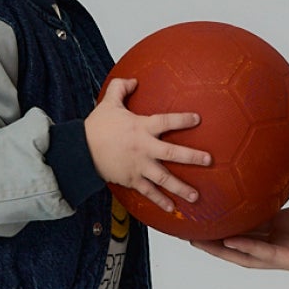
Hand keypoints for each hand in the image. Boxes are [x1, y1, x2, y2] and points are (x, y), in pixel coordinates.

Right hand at [84, 79, 210, 212]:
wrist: (80, 151)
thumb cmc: (96, 127)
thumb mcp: (108, 103)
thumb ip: (121, 88)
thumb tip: (134, 80)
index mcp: (141, 128)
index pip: (166, 121)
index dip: (182, 120)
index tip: (197, 119)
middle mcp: (143, 148)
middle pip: (172, 153)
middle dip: (192, 157)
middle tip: (208, 160)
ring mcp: (139, 166)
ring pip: (164, 178)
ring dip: (181, 188)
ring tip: (195, 196)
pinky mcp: (131, 180)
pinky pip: (148, 192)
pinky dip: (160, 201)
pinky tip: (172, 209)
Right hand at [191, 144, 288, 278]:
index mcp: (288, 221)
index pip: (250, 217)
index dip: (228, 212)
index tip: (207, 198)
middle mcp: (283, 238)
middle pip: (239, 237)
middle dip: (213, 233)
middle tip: (188, 222)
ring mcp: (288, 252)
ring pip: (246, 253)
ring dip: (221, 247)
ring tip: (195, 238)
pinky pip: (269, 256)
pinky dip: (249, 250)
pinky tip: (230, 242)